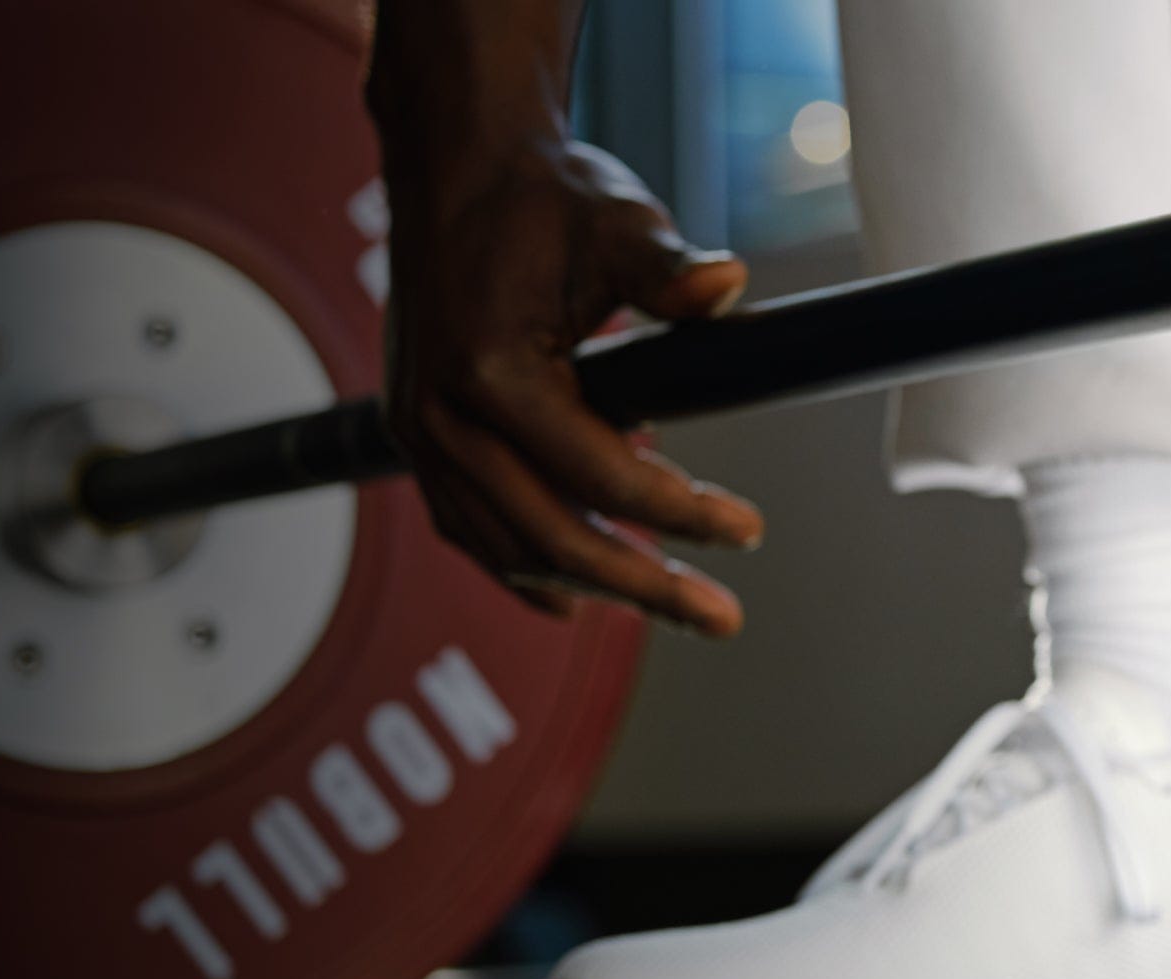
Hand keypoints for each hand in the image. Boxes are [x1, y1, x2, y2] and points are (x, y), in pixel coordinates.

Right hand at [369, 7, 761, 635]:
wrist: (459, 170)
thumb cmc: (542, 197)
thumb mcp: (618, 224)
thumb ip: (669, 269)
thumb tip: (725, 286)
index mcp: (488, 372)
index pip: (599, 478)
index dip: (680, 515)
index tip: (749, 529)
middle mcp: (440, 417)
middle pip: (550, 538)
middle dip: (644, 586)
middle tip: (722, 617)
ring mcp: (421, 435)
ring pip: (508, 547)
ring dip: (593, 586)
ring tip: (677, 606)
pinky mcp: (420, 438)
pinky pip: (471, 528)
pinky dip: (527, 568)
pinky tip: (583, 596)